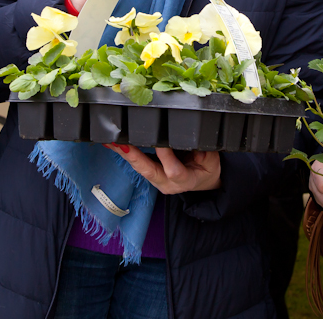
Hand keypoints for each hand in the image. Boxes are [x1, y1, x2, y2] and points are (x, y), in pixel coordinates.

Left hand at [104, 145, 220, 193]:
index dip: (166, 155)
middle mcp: (167, 184)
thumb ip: (202, 151)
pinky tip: (113, 144)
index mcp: (185, 180)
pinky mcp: (150, 175)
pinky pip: (137, 164)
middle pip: (147, 171)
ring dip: (124, 153)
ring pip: (139, 168)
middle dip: (133, 156)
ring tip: (110, 141)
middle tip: (120, 144)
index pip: (173, 170)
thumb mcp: (211, 160)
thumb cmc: (207, 168)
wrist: (203, 181)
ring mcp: (157, 181)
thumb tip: (190, 138)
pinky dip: (125, 153)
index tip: (158, 140)